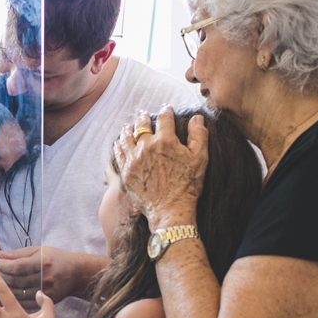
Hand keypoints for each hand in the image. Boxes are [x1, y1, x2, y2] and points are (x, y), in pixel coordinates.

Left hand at [0, 246, 101, 303]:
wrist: (76, 273)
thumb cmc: (55, 258)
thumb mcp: (38, 250)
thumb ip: (17, 254)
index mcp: (43, 261)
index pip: (17, 266)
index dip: (3, 266)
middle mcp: (45, 277)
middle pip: (16, 281)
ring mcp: (48, 291)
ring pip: (19, 294)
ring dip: (3, 292)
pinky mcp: (48, 301)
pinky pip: (26, 303)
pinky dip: (13, 301)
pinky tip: (4, 298)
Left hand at [114, 106, 207, 229]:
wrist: (170, 210)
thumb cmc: (187, 186)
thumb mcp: (200, 159)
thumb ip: (199, 136)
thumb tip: (197, 118)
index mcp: (165, 140)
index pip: (165, 118)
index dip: (166, 110)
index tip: (166, 108)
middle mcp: (147, 147)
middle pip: (142, 125)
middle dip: (144, 117)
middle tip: (143, 114)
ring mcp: (134, 159)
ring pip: (127, 138)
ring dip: (128, 129)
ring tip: (127, 126)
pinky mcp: (126, 172)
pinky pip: (119, 154)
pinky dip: (118, 146)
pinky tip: (118, 143)